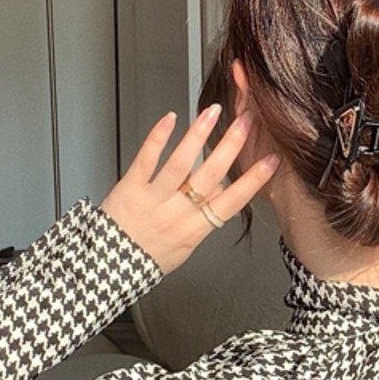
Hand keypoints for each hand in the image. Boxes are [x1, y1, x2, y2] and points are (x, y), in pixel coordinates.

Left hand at [99, 105, 279, 275]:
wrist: (107, 266)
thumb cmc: (148, 258)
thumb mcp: (186, 247)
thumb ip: (204, 218)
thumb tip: (224, 192)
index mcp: (195, 228)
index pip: (233, 201)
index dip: (254, 180)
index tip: (270, 160)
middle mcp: (177, 212)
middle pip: (211, 175)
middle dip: (232, 146)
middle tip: (246, 122)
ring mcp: (153, 199)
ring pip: (181, 164)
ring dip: (199, 135)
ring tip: (213, 112)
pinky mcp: (130, 187)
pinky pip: (146, 159)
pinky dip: (158, 137)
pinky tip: (170, 119)